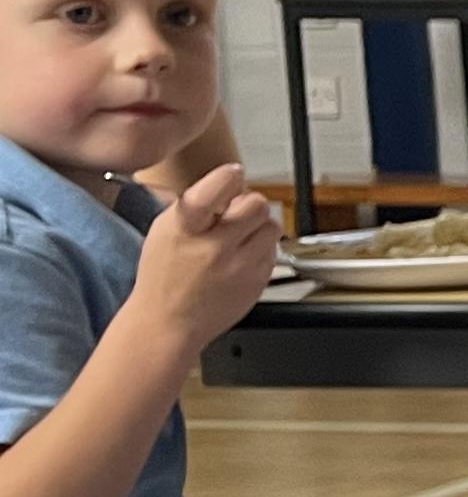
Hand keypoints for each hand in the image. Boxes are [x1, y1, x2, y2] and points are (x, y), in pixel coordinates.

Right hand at [122, 163, 280, 356]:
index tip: (232, 174)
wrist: (168, 322)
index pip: (214, 191)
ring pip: (272, 226)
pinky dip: (261, 249)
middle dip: (249, 204)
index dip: (228, 177)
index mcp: (185, 229)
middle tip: (237, 213)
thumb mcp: (164, 230)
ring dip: (259, 226)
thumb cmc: (163, 276)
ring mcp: (240, 266)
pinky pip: (274, 251)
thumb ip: (195, 205)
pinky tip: (241, 257)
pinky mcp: (258, 281)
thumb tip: (227, 181)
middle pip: (256, 204)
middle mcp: (214, 247)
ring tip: (240, 236)